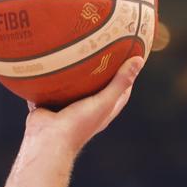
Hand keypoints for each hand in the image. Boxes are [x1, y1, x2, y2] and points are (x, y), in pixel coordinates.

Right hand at [24, 55, 144, 150]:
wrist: (48, 139)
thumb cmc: (79, 124)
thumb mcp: (104, 101)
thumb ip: (120, 82)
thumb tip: (139, 60)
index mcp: (103, 111)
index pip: (121, 92)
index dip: (127, 77)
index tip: (129, 58)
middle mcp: (86, 109)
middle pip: (97, 86)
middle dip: (100, 70)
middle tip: (101, 47)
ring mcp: (66, 107)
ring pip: (72, 86)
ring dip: (73, 72)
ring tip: (74, 48)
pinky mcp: (49, 104)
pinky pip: (50, 87)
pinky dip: (50, 75)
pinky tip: (48, 59)